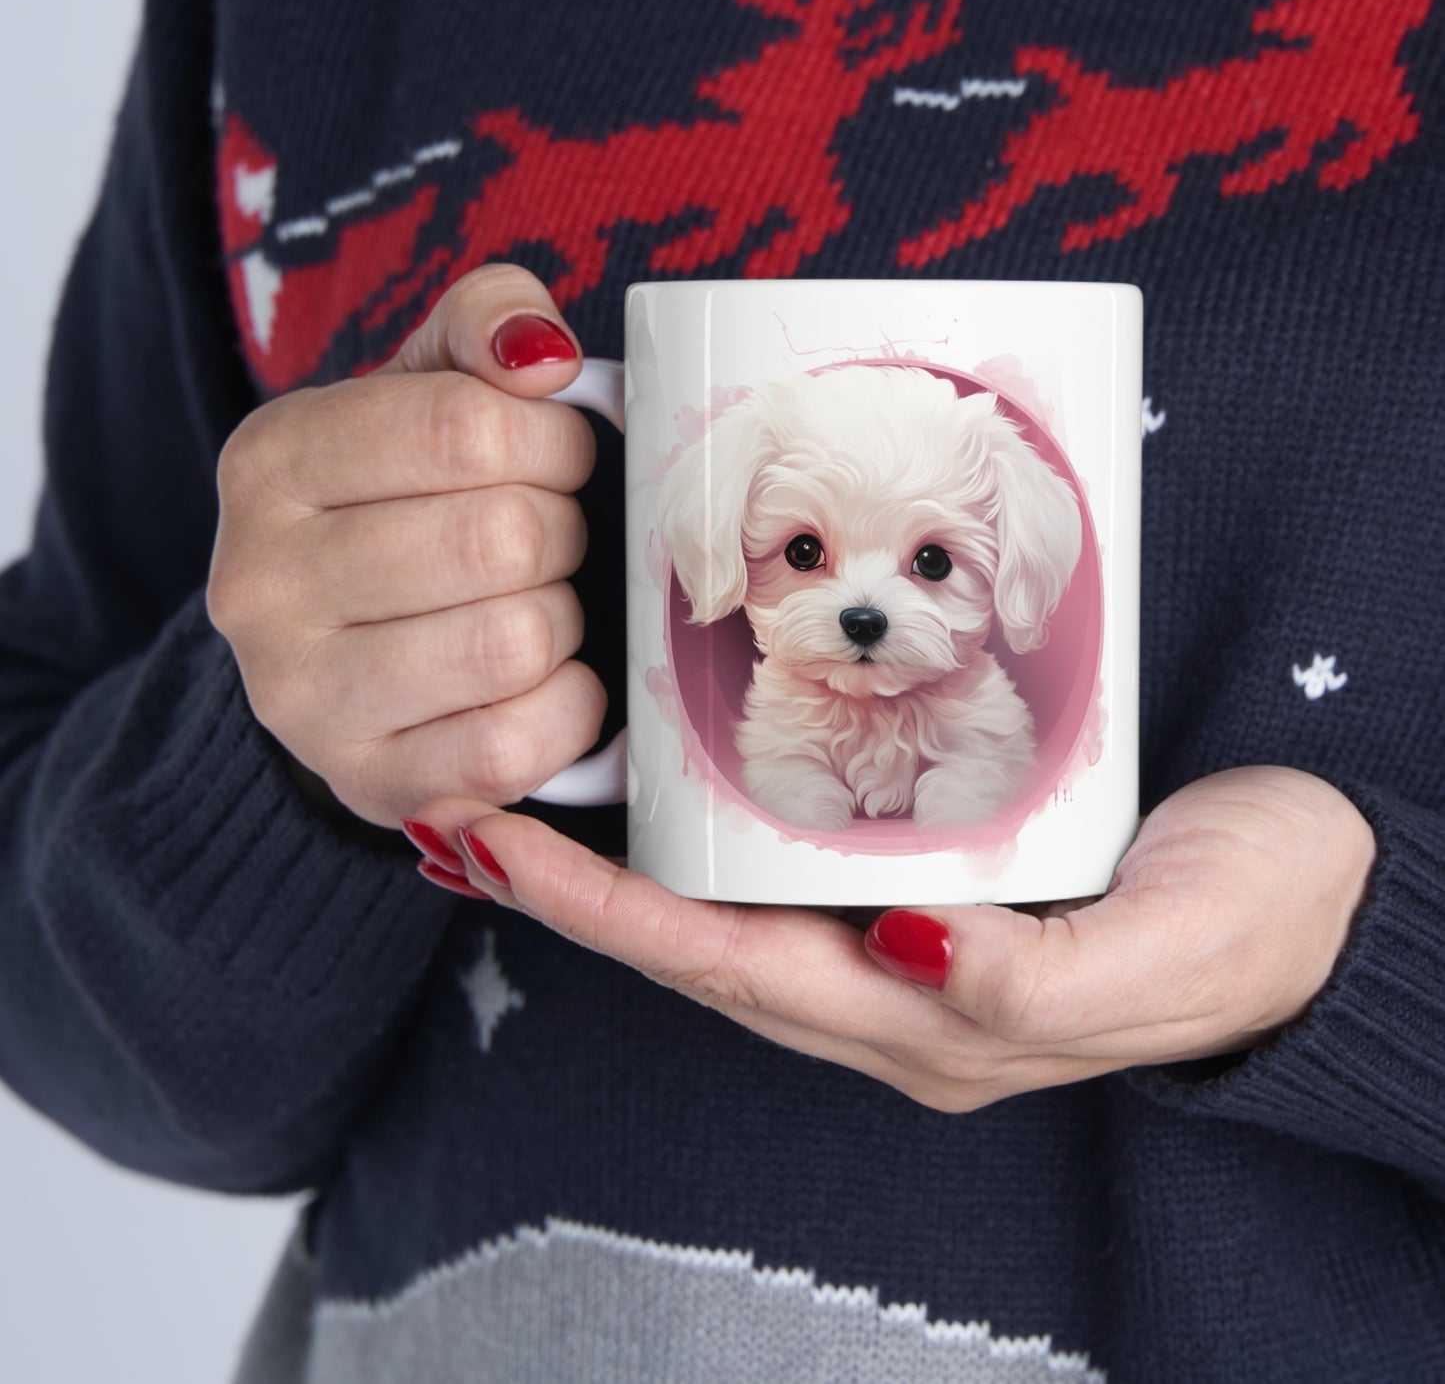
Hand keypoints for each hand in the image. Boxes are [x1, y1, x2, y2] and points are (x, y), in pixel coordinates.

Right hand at [207, 264, 604, 826]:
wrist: (344, 650)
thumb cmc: (408, 502)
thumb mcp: (428, 386)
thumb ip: (486, 324)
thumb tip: (542, 355)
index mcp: (272, 461)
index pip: (466, 427)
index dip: (553, 443)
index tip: (558, 459)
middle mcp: (260, 583)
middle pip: (501, 539)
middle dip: (562, 533)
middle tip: (549, 540)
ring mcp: (303, 699)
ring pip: (514, 642)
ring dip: (562, 620)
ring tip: (536, 606)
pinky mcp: (369, 783)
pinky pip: (515, 745)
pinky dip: (567, 708)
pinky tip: (545, 681)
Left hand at [407, 766, 1375, 1110]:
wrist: (1325, 897)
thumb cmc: (1255, 920)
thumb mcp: (1167, 951)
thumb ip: (1037, 975)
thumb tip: (907, 949)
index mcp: (937, 1023)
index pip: (732, 970)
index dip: (605, 915)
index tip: (492, 844)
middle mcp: (897, 994)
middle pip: (699, 950)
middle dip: (574, 894)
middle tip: (461, 811)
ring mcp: (907, 948)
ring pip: (729, 918)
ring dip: (620, 874)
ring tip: (521, 804)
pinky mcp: (933, 887)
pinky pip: (786, 875)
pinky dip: (703, 844)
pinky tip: (664, 799)